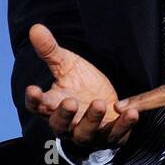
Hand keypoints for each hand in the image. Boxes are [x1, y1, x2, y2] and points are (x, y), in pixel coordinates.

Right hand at [23, 23, 140, 153]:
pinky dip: (123, 125)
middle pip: (60, 125)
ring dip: (92, 120)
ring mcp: (88, 133)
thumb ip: (51, 51)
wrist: (105, 99)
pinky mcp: (109, 136)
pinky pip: (116, 134)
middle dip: (64, 115)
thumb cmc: (80, 83)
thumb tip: (35, 27)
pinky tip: (132, 113)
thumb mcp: (66, 65)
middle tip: (70, 101)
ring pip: (85, 133)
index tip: (33, 89)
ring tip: (99, 103)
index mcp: (52, 106)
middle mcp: (67, 125)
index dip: (34, 100)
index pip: (38, 106)